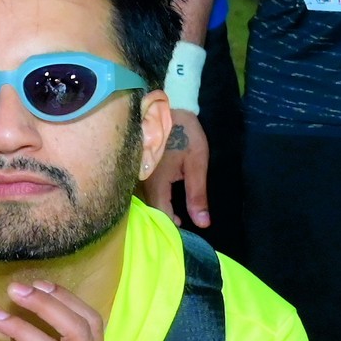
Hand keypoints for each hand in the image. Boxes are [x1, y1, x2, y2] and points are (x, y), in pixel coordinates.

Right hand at [138, 105, 210, 227]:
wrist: (168, 105)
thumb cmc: (184, 133)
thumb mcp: (196, 164)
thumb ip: (197, 195)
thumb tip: (203, 223)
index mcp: (156, 183)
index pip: (161, 215)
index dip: (172, 227)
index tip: (187, 234)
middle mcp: (141, 183)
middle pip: (151, 211)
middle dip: (166, 220)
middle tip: (185, 225)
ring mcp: (137, 175)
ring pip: (146, 202)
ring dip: (161, 210)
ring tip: (179, 216)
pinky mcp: (138, 169)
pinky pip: (144, 191)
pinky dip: (156, 199)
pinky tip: (168, 201)